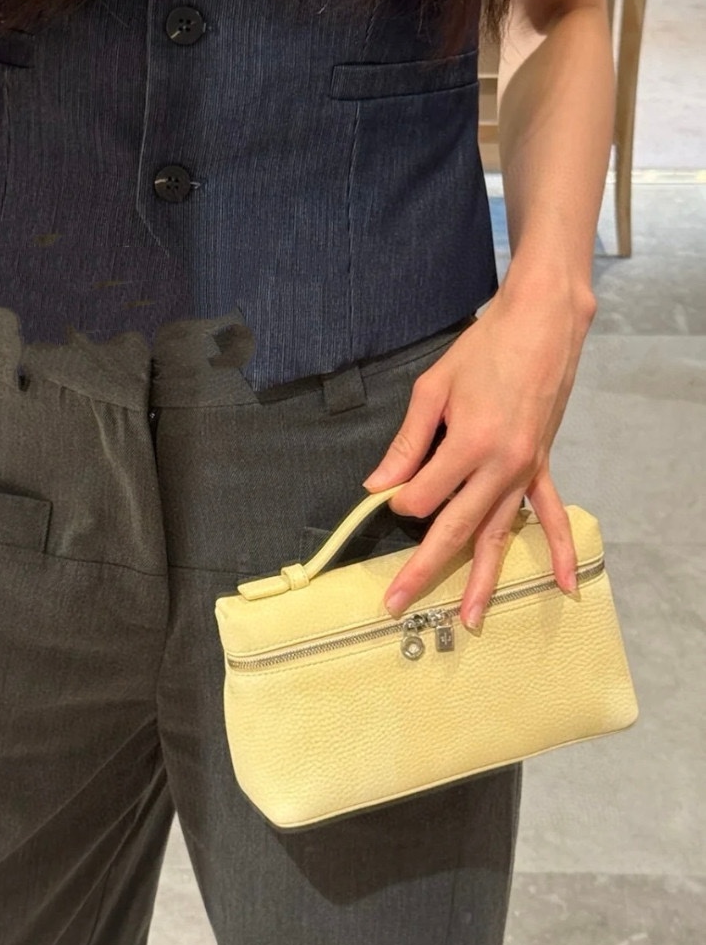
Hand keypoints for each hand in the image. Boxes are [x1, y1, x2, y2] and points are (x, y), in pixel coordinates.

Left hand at [362, 280, 595, 626]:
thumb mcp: (434, 389)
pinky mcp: (541, 468)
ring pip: (498, 536)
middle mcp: (500, 467)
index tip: (389, 494)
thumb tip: (380, 485)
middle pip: (454, 531)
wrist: (542, 326)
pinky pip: (552, 516)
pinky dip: (558, 551)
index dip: (399, 500)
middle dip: (422, 570)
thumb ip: (408, 443)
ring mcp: (525, 472)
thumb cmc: (484, 350)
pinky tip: (564, 585)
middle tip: (395, 602)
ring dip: (483, 580)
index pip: (422, 496)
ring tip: (469, 618)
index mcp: (469, 445)